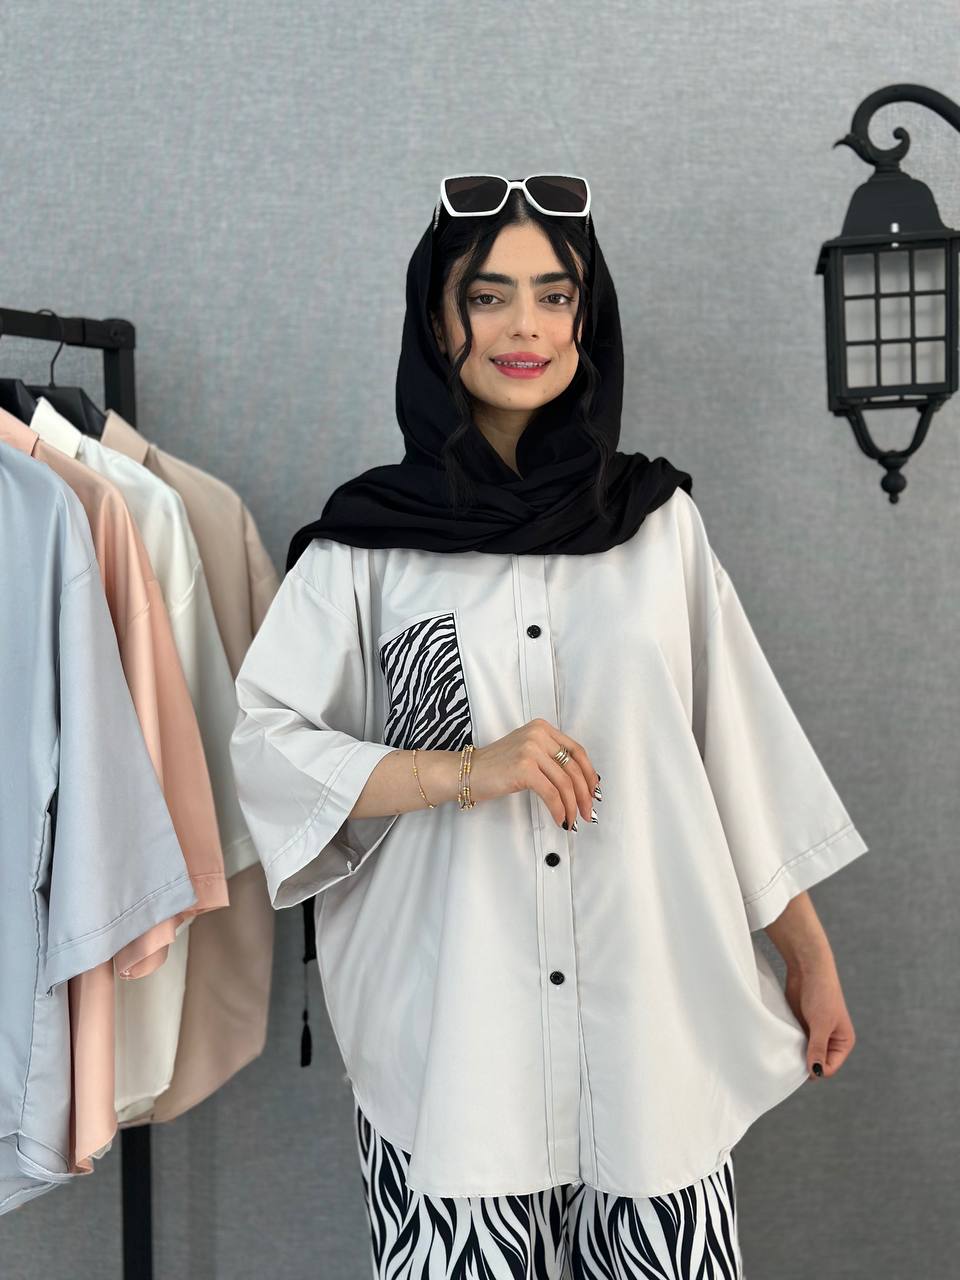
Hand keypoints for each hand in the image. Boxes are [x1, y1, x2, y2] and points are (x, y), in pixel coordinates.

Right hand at [468, 718, 600, 828]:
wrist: (467, 772)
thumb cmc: (496, 767)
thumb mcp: (527, 752)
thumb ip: (550, 759)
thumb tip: (580, 783)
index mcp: (542, 728)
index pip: (577, 751)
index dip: (589, 774)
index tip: (593, 792)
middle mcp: (538, 735)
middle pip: (573, 768)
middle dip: (584, 794)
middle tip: (586, 812)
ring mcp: (531, 750)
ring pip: (564, 783)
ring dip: (572, 806)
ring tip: (572, 820)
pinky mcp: (524, 768)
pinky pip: (551, 793)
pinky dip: (558, 809)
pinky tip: (559, 819)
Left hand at [783, 952, 856, 1079]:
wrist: (808, 968)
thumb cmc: (821, 994)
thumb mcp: (821, 1024)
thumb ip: (818, 1048)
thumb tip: (816, 1072)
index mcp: (843, 1042)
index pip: (829, 1067)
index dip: (815, 1068)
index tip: (800, 1062)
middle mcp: (830, 1040)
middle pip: (816, 1063)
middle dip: (804, 1062)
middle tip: (790, 1056)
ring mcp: (815, 1033)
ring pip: (804, 1054)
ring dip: (795, 1053)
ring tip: (786, 1046)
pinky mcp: (802, 1025)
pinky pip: (795, 1042)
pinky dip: (789, 1043)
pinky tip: (782, 1040)